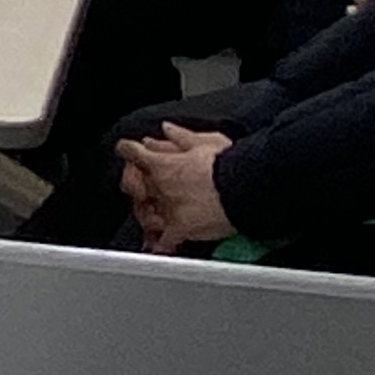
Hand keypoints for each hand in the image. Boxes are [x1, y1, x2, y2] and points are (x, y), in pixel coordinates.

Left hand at [117, 126, 235, 252]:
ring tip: (148, 212)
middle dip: (132, 181)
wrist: (245, 187)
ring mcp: (167, 209)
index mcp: (162, 163)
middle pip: (131, 183)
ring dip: (144, 211)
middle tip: (137, 180)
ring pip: (143, 212)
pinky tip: (157, 246)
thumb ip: (180, 136)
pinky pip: (163, 241)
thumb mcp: (205, 140)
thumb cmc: (229, 163)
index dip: (129, 150)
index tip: (128, 149)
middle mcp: (159, 186)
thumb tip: (167, 129)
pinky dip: (159, 244)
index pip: (133, 152)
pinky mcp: (180, 229)